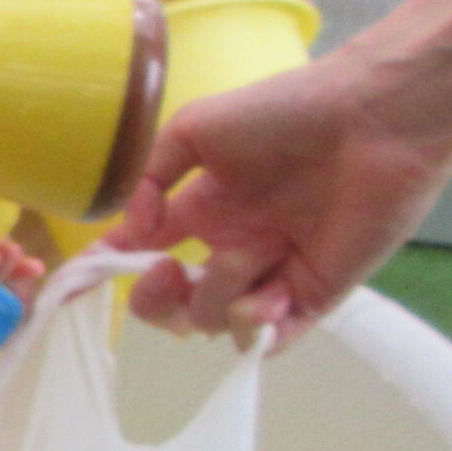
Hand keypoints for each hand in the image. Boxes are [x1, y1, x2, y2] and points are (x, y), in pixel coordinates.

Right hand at [110, 50, 451, 350]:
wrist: (371, 118)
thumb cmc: (285, 110)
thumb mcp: (194, 129)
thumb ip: (150, 179)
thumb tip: (130, 232)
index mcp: (201, 210)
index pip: (143, 252)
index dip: (111, 270)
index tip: (80, 282)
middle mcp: (232, 246)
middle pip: (175, 306)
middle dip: (159, 302)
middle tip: (170, 273)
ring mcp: (273, 273)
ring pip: (218, 324)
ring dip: (218, 302)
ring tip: (247, 260)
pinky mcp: (316, 295)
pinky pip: (271, 340)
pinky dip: (258, 331)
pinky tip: (270, 297)